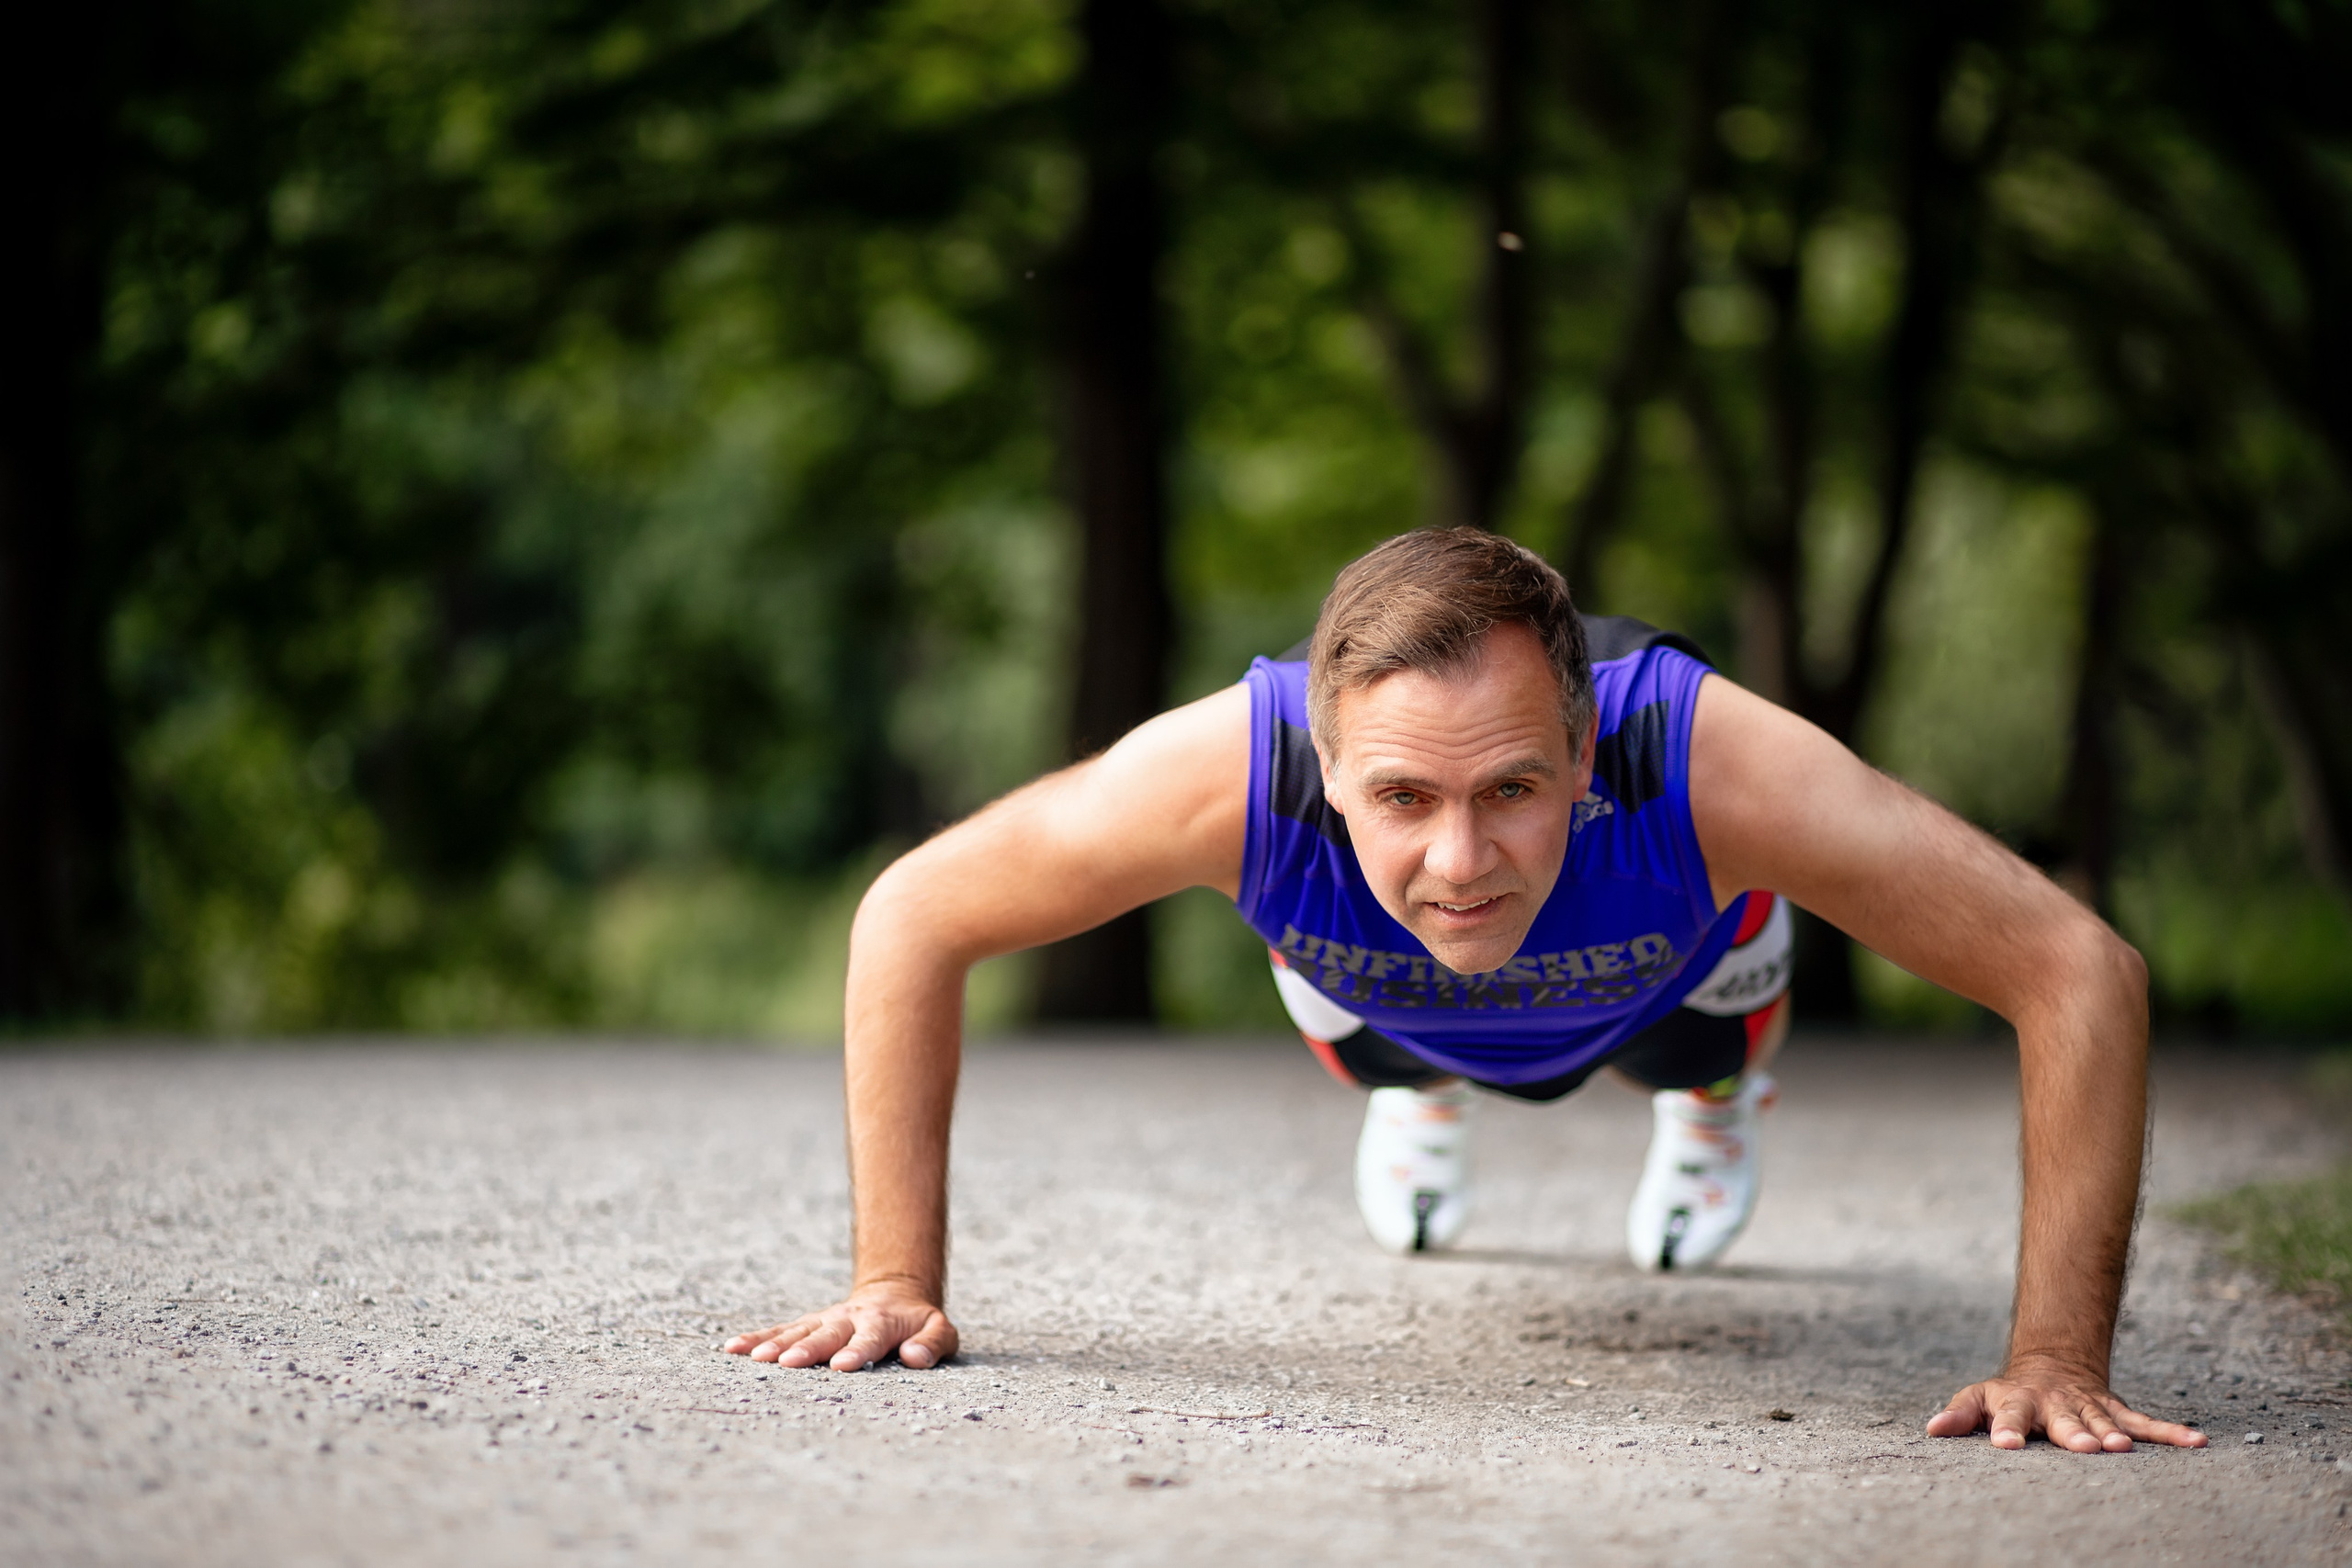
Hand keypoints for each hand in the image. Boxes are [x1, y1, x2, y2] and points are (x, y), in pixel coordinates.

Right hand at [722, 1283, 957, 1370]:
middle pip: (826, 1334)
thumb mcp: (940, 1330)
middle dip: (807, 1349)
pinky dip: (757, 1338)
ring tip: (755, 1358)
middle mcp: (848, 1319)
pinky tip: (734, 1347)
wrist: (894, 1294)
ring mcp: (825, 1320)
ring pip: (798, 1331)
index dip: (857, 1351)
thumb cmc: (918, 1323)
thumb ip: (932, 1343)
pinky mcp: (808, 1324)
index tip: (842, 1365)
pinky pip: (780, 1330)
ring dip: (776, 1343)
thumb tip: (915, 1358)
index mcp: (882, 1323)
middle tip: (787, 1362)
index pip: (869, 1338)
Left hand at [1928, 1359, 2207, 1451]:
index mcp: (2017, 1403)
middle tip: (2084, 1448)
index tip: (2005, 1445)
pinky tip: (2197, 1442)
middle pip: (2064, 1421)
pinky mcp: (2116, 1411)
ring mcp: (2089, 1408)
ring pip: (2104, 1421)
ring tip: (2124, 1447)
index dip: (2005, 1430)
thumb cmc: (2008, 1394)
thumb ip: (1959, 1414)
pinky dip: (2171, 1433)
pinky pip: (2145, 1423)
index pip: (2007, 1416)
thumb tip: (1931, 1429)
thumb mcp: (1978, 1398)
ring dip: (2116, 1434)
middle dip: (2074, 1434)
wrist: (2051, 1364)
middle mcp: (2056, 1405)